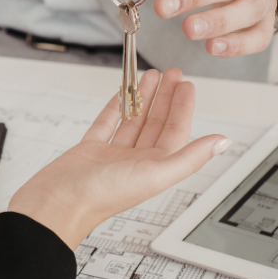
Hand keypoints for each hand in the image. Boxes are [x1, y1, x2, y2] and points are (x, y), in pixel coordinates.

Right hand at [8, 68, 230, 249]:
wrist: (55, 205)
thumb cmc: (100, 197)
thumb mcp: (154, 175)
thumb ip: (190, 158)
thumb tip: (222, 143)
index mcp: (154, 169)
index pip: (176, 133)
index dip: (183, 108)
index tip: (187, 85)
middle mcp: (135, 163)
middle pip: (156, 124)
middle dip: (165, 98)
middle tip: (172, 74)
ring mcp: (111, 156)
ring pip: (133, 121)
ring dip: (143, 98)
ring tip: (150, 76)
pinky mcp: (88, 150)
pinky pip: (106, 124)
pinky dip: (115, 107)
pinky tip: (121, 94)